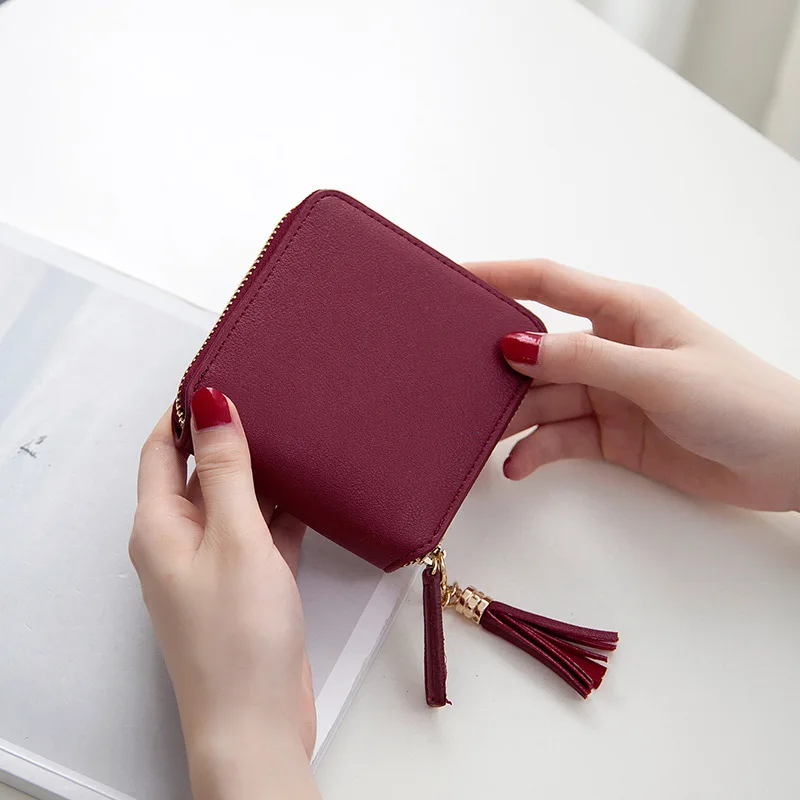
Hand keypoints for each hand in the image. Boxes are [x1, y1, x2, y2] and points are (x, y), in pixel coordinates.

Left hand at [130, 388, 318, 799]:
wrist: (259, 722)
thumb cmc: (238, 640)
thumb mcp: (235, 538)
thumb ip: (225, 471)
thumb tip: (210, 405)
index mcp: (160, 527)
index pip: (160, 449)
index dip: (185, 412)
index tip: (222, 375)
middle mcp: (180, 542)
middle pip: (199, 472)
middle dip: (229, 437)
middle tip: (269, 399)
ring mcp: (215, 564)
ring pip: (235, 500)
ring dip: (260, 473)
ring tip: (295, 436)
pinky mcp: (246, 584)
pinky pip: (260, 531)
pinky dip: (280, 511)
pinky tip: (310, 491)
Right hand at [471, 260, 799, 511]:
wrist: (787, 462)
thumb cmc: (740, 401)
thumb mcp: (658, 374)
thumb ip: (586, 360)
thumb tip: (515, 347)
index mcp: (623, 311)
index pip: (546, 282)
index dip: (497, 275)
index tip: (451, 281)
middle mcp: (608, 347)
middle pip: (534, 349)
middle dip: (494, 363)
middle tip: (451, 380)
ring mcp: (607, 392)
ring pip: (541, 398)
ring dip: (511, 417)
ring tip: (478, 434)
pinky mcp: (610, 433)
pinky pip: (559, 437)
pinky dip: (536, 451)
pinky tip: (516, 466)